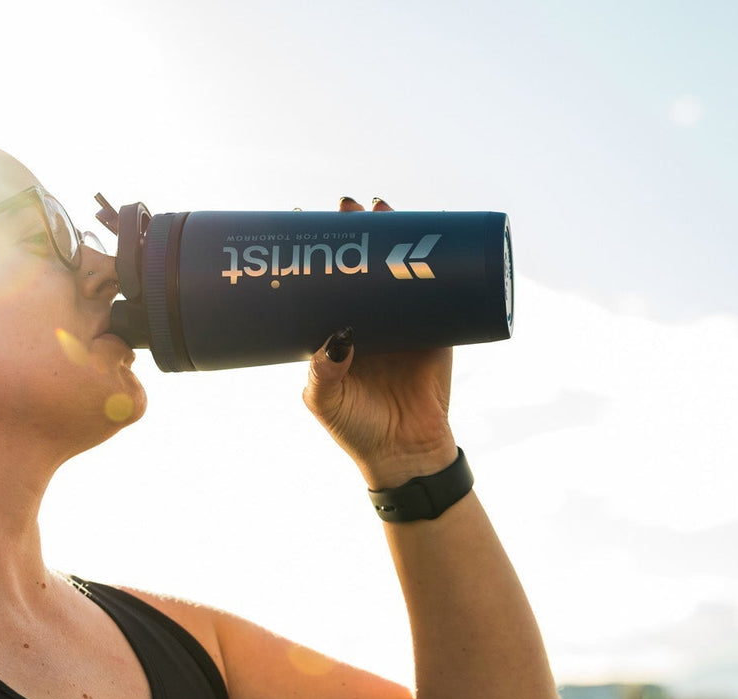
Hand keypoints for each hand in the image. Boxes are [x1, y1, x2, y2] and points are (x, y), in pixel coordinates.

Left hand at [302, 196, 457, 486]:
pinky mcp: (437, 329)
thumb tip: (336, 337)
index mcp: (334, 330)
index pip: (321, 282)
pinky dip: (438, 260)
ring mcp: (402, 321)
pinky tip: (433, 233)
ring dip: (392, 233)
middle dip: (355, 231)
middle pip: (360, 264)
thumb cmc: (356, 428)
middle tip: (345, 205)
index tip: (300, 219)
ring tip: (380, 205)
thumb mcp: (325, 401)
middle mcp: (367, 319)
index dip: (315, 253)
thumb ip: (322, 372)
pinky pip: (438, 288)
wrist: (406, 454)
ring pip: (396, 268)